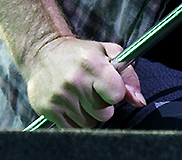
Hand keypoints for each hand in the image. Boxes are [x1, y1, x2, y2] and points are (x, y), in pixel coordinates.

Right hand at [24, 36, 145, 128]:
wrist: (42, 53)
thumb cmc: (80, 53)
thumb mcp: (107, 53)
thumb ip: (128, 75)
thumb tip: (139, 101)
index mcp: (92, 63)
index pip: (117, 94)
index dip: (116, 93)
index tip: (109, 87)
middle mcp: (75, 80)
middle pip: (105, 113)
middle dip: (102, 105)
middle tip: (93, 90)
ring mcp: (60, 96)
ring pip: (90, 123)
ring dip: (89, 114)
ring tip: (81, 96)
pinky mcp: (47, 109)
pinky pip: (73, 129)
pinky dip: (75, 120)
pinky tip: (71, 104)